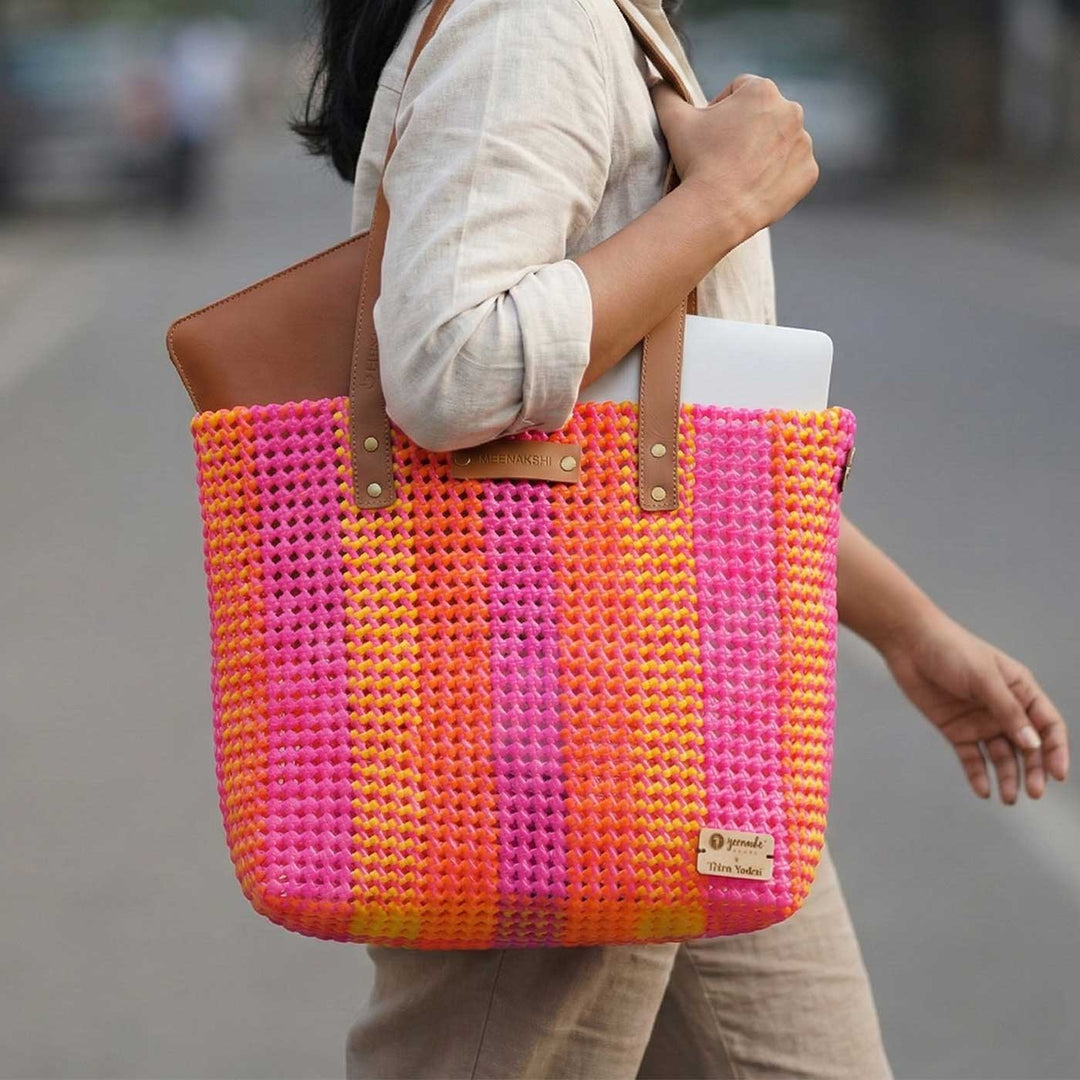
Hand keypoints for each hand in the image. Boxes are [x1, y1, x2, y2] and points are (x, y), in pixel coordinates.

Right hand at [650, 73, 817, 243]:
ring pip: (781, 142)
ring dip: (764, 152)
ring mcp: (804, 143)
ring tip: (739, 173)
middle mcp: (791, 110)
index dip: (720, 111)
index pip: (739, 91)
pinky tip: (756, 186)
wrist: (717, 210)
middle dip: (746, 130)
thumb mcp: (675, 121)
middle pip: (763, 116)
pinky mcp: (808, 172)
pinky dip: (779, 176)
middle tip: (723, 156)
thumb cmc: (698, 161)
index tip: (711, 135)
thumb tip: (655, 80)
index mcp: (763, 90)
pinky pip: (794, 170)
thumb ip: (665, 94)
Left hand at [880, 609, 1069, 802]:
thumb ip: (1007, 711)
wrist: (908, 643)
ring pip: (1001, 756)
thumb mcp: (983, 677)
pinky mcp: (955, 729)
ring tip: (1008, 798)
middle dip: (1033, 771)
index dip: (1055, 750)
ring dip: (1008, 777)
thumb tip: (1032, 744)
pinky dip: (978, 775)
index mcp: (1020, 690)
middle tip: (1034, 793)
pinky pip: (971, 758)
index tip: (1057, 774)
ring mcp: (979, 721)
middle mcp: (1004, 709)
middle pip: (1027, 747)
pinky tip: (984, 791)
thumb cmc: (951, 649)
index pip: (1048, 725)